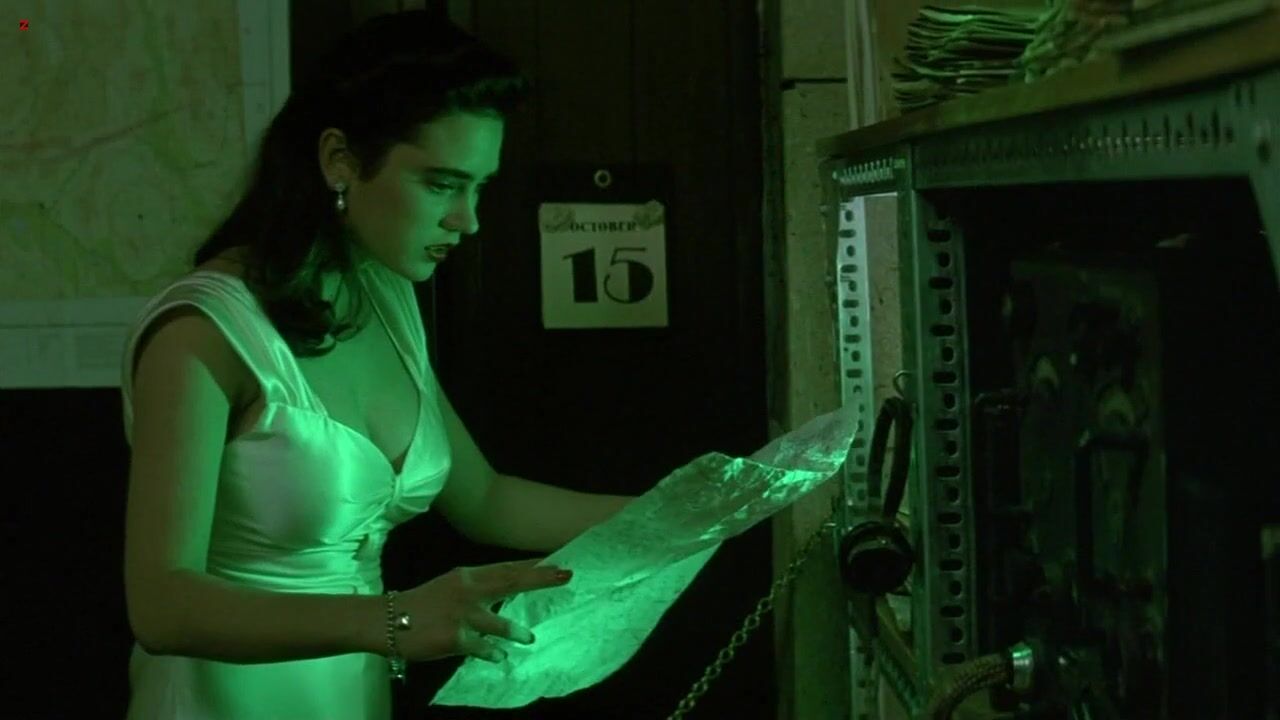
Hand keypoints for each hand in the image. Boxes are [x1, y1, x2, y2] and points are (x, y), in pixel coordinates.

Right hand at [394, 558, 571, 663]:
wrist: (388, 620)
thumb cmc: (422, 604)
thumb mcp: (451, 587)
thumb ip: (478, 588)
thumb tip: (507, 590)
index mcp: (467, 576)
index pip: (506, 568)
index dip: (532, 565)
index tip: (556, 561)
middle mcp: (468, 590)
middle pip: (510, 582)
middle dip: (540, 579)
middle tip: (565, 575)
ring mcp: (462, 615)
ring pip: (496, 621)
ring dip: (514, 630)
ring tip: (529, 638)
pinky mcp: (454, 638)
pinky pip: (480, 647)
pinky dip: (491, 652)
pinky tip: (500, 656)